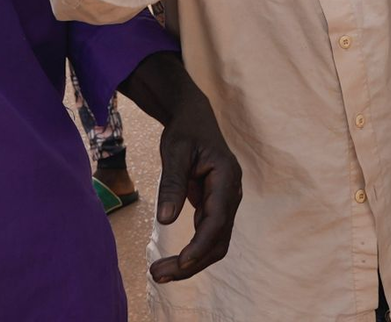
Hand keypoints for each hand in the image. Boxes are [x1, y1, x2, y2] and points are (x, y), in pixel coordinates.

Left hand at [148, 87, 241, 283]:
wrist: (194, 117)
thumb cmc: (185, 130)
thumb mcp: (174, 151)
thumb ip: (172, 183)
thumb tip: (165, 220)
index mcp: (227, 177)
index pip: (217, 219)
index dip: (200, 245)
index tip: (180, 263)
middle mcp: (232, 192)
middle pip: (218, 239)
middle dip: (192, 262)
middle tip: (157, 274)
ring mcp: (226, 201)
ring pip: (215, 242)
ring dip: (191, 262)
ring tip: (159, 273)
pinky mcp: (216, 205)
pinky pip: (208, 234)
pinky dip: (192, 251)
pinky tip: (172, 261)